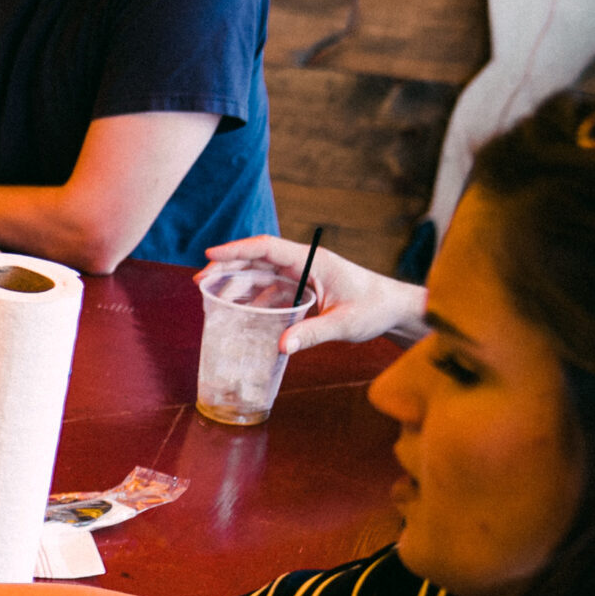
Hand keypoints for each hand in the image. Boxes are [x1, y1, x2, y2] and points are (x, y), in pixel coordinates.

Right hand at [199, 235, 424, 354]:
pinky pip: (272, 289)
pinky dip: (252, 298)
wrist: (395, 309)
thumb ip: (313, 333)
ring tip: (211, 296)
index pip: (268, 248)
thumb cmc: (375, 309)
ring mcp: (303, 274)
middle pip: (257, 258)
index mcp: (313, 261)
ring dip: (236, 282)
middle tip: (200, 281)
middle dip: (227, 266)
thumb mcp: (345, 323)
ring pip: (261, 273)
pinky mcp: (304, 288)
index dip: (237, 250)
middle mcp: (304, 263)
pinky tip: (238, 311)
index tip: (210, 255)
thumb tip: (281, 347)